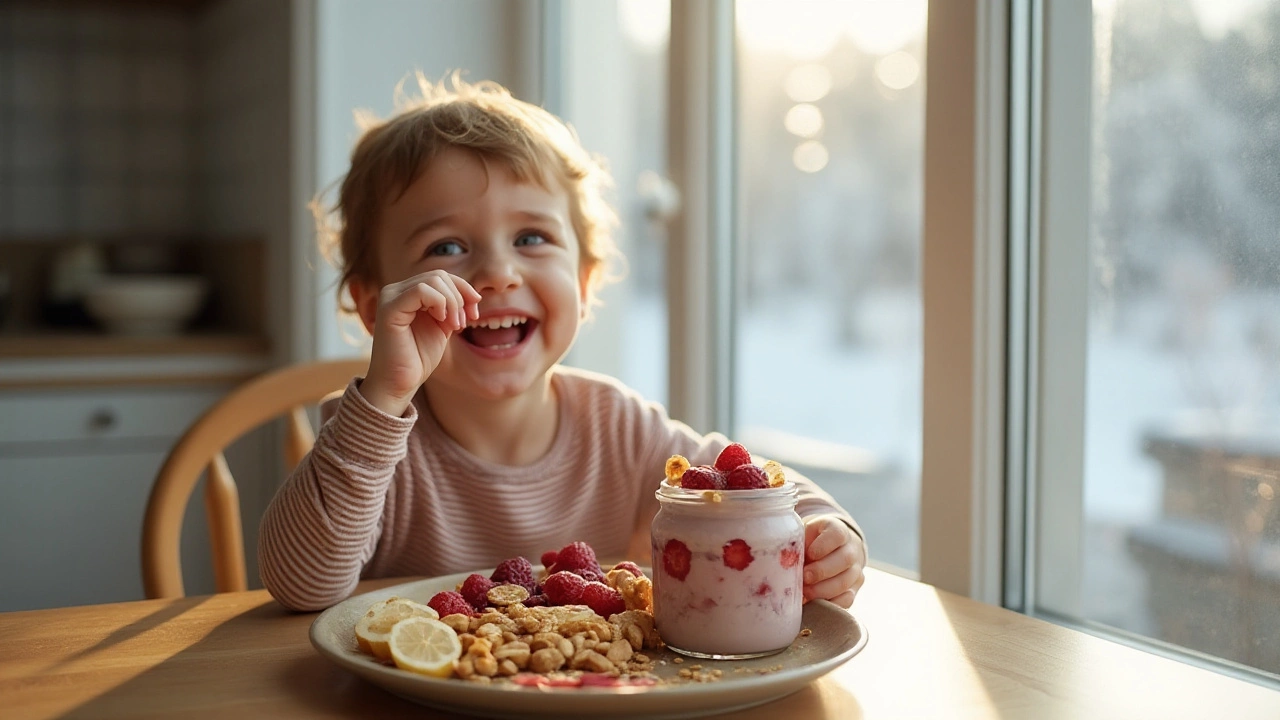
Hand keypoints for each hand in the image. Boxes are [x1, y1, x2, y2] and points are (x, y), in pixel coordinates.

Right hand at [360, 270, 480, 414]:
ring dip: (453, 302)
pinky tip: (442, 321)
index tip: (474, 314)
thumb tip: (473, 293)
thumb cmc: (418, 357)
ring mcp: (391, 297)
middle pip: (439, 276)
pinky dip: (440, 303)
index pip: (441, 276)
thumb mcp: (443, 325)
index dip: (463, 290)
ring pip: (433, 280)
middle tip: (462, 323)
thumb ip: (452, 306)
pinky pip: (421, 290)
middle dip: (460, 297)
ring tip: (454, 325)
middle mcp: (396, 290)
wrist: (399, 383)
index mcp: (408, 292)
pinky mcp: (389, 309)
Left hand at [801, 515, 866, 608]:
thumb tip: (783, 560)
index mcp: (838, 530)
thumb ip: (797, 543)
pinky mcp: (854, 589)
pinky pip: (847, 599)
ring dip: (823, 590)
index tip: (810, 554)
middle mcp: (851, 549)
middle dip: (821, 571)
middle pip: (844, 559)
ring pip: (845, 582)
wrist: (833, 549)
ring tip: (805, 592)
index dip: (824, 545)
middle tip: (804, 578)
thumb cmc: (812, 542)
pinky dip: (830, 604)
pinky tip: (815, 603)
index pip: (838, 534)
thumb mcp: (804, 534)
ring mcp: (855, 570)